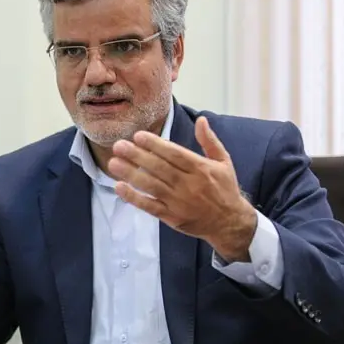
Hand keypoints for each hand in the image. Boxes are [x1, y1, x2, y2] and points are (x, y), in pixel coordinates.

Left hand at [108, 116, 256, 261]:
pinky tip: (120, 187)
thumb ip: (209, 141)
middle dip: (137, 156)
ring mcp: (179, 202)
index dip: (155, 145)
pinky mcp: (171, 217)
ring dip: (131, 174)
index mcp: (200, 169)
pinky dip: (134, 198)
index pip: (174, 154)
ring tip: (114, 163)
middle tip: (119, 146)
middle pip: (159, 168)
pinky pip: (150, 206)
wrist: (229, 223)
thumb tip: (201, 120)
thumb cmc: (224, 189)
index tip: (138, 136)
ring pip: (152, 186)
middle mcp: (188, 184)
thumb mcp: (223, 162)